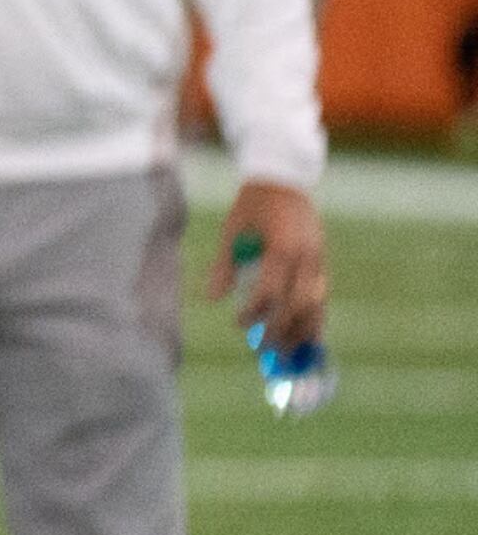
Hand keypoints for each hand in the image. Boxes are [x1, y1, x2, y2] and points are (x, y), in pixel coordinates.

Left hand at [210, 179, 326, 351]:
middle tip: (265, 347)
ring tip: (292, 354)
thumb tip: (213, 298)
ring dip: (304, 330)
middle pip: (298, 304)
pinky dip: (315, 317)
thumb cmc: (252, 204)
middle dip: (282, 329)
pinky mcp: (322, 262)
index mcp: (282, 247)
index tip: (239, 323)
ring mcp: (319, 260)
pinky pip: (322, 296)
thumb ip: (226, 264)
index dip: (255, 311)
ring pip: (317, 304)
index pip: (271, 291)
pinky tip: (308, 336)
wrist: (284, 180)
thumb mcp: (233, 229)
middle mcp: (306, 257)